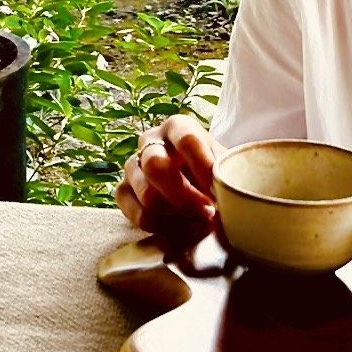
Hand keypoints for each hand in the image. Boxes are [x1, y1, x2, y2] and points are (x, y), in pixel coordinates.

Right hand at [114, 115, 221, 232]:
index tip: (218, 189)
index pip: (187, 141)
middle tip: (208, 211)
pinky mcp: (123, 189)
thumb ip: (224, 172)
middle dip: (184, 195)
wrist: (193, 177)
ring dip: (175, 212)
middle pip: (156, 166)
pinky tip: (177, 224)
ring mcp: (132, 165)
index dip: (203, 166)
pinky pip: (134, 212)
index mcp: (177, 126)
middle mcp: (150, 141)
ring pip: (146, 193)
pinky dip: (158, 224)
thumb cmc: (210, 166)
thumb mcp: (221, 160)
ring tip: (197, 218)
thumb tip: (229, 192)